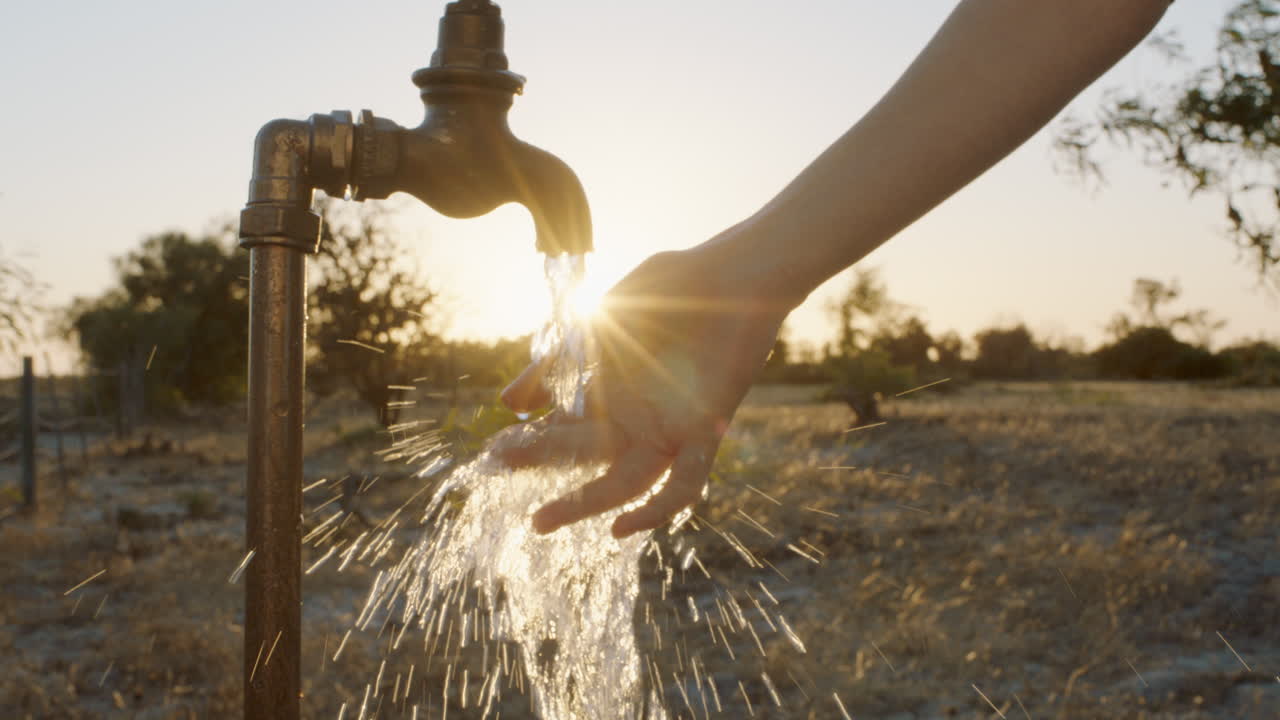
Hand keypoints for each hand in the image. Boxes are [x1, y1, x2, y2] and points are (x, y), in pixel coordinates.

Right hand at [500, 236, 792, 537]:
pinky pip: (683, 484)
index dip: (526, 440)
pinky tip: (620, 528)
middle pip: (580, 452)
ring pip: (623, 482)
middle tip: (498, 466)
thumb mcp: (600, 325)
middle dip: (538, 461)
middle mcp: (636, 417)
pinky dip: (656, 510)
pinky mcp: (704, 431)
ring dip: (581, 504)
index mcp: (611, 392)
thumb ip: (557, 363)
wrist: (733, 275)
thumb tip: (510, 402)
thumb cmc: (670, 290)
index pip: (560, 426)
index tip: (490, 453)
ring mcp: (668, 428)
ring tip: (540, 521)